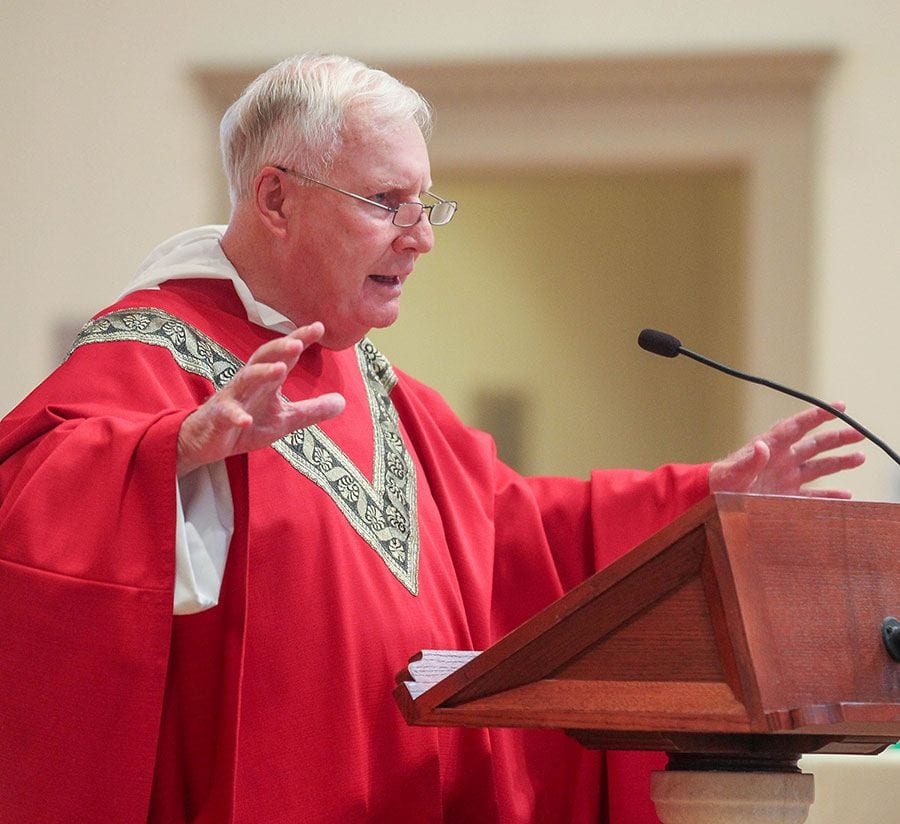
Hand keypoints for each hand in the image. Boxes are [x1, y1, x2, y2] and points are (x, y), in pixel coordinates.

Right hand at [176, 322, 345, 475]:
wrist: (208, 442)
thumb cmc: (247, 423)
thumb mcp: (285, 420)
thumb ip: (312, 410)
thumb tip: (343, 401)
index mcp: (266, 380)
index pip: (284, 355)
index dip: (300, 340)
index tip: (319, 326)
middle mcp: (249, 382)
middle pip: (263, 358)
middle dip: (280, 348)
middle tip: (298, 342)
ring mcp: (232, 398)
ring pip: (245, 379)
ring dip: (262, 373)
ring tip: (280, 369)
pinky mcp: (219, 417)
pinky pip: (227, 413)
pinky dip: (236, 415)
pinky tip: (246, 420)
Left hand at [708, 404, 865, 498]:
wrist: (713, 498)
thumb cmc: (721, 483)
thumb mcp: (735, 471)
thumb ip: (750, 460)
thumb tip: (762, 446)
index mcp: (771, 447)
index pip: (798, 426)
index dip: (818, 415)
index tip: (839, 407)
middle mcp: (782, 459)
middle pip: (815, 444)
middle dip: (838, 438)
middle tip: (860, 433)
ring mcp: (785, 477)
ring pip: (818, 466)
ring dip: (839, 462)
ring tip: (860, 457)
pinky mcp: (785, 494)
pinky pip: (812, 494)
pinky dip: (829, 495)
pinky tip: (846, 496)